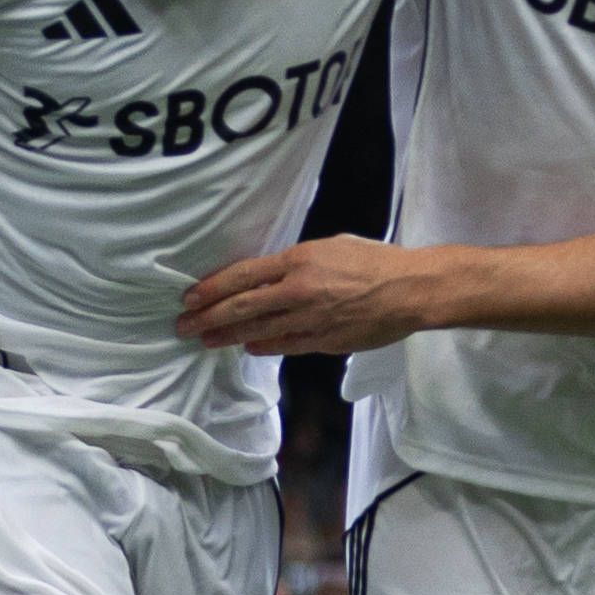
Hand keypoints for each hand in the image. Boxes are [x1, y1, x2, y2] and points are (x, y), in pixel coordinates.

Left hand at [178, 237, 436, 355]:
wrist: (411, 289)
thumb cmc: (374, 261)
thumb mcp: (331, 246)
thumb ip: (297, 261)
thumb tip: (270, 273)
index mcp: (299, 260)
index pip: (244, 276)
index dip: (212, 288)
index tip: (190, 297)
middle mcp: (299, 290)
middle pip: (243, 307)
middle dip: (208, 318)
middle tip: (183, 326)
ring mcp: (311, 319)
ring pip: (259, 331)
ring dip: (228, 337)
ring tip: (205, 341)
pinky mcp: (326, 341)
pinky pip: (287, 345)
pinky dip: (264, 347)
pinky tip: (248, 347)